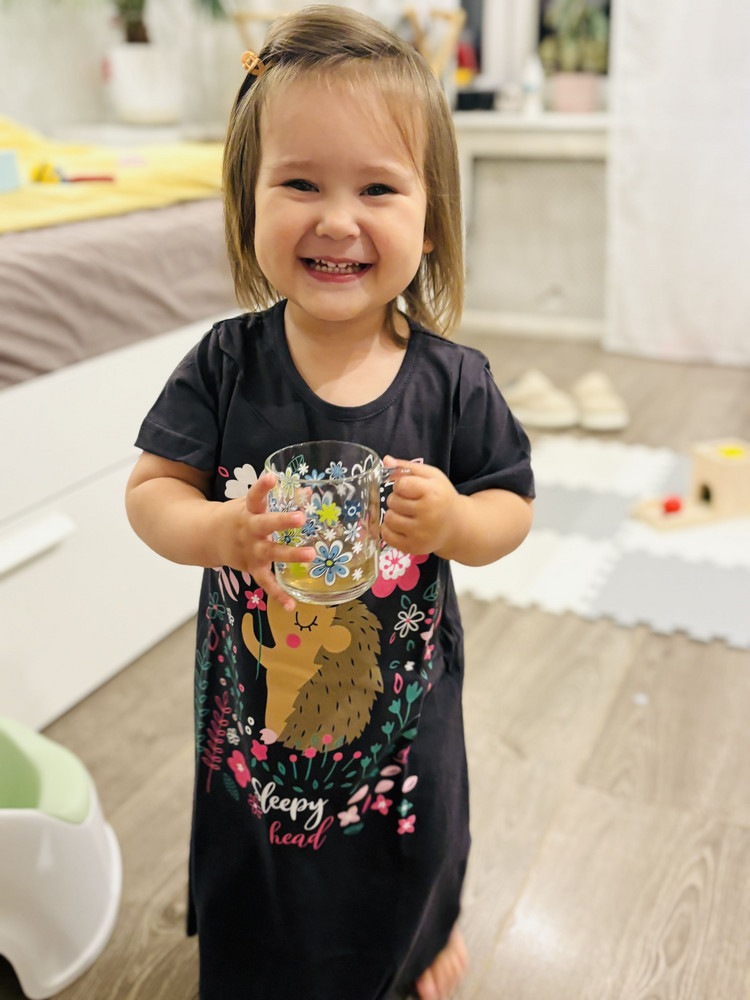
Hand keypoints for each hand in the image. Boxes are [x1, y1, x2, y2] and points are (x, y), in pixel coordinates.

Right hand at [217, 472, 313, 609]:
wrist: (207, 537)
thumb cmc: (238, 517)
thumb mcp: (253, 504)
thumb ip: (281, 499)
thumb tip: (308, 491)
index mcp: (248, 510)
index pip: (254, 495)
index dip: (262, 487)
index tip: (271, 477)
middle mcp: (248, 530)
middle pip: (264, 525)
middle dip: (282, 521)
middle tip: (300, 518)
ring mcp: (250, 550)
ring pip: (270, 553)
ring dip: (290, 554)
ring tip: (310, 555)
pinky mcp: (251, 567)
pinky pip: (265, 582)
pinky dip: (277, 595)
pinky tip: (291, 605)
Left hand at [381, 457, 463, 555]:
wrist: (457, 526)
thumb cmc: (442, 497)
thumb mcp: (432, 477)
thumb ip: (407, 467)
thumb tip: (385, 460)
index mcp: (433, 494)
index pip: (400, 484)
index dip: (402, 485)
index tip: (411, 489)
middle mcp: (428, 515)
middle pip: (393, 501)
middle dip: (397, 499)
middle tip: (411, 502)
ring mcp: (420, 534)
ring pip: (388, 518)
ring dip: (393, 514)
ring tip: (406, 514)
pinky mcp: (413, 548)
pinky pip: (387, 536)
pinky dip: (389, 529)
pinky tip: (402, 526)